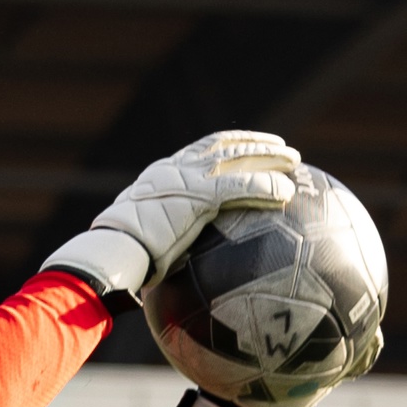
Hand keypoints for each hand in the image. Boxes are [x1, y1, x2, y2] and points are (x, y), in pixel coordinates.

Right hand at [45, 130, 300, 296]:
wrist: (112, 252)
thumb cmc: (120, 256)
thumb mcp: (140, 237)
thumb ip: (161, 236)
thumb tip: (170, 262)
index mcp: (160, 174)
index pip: (201, 149)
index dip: (229, 144)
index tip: (249, 145)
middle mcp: (175, 168)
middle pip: (225, 145)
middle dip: (256, 144)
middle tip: (282, 148)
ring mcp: (188, 180)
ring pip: (239, 158)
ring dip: (270, 158)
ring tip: (295, 163)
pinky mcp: (200, 196)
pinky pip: (243, 187)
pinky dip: (267, 187)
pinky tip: (286, 193)